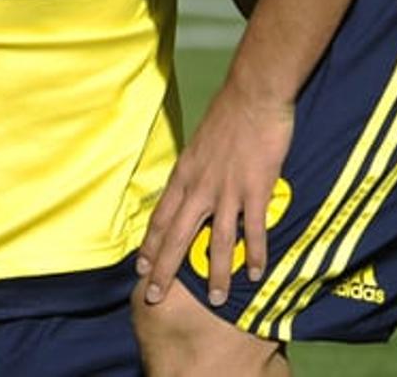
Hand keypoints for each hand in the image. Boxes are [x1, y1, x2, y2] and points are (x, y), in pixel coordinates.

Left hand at [136, 80, 293, 307]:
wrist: (252, 96)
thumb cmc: (228, 115)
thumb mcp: (200, 143)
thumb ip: (196, 168)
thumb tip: (194, 183)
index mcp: (184, 175)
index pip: (161, 218)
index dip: (150, 245)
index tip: (141, 268)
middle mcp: (199, 187)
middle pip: (177, 236)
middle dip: (165, 270)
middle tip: (155, 297)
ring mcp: (227, 191)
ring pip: (217, 241)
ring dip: (217, 274)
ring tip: (217, 300)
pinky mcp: (255, 189)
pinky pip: (254, 229)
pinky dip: (255, 254)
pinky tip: (255, 274)